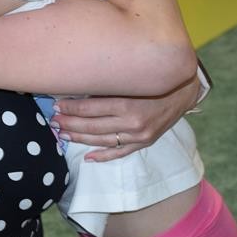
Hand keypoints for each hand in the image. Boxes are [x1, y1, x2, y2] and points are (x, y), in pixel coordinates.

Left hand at [51, 74, 200, 161]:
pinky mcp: (144, 143)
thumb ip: (109, 85)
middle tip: (53, 121)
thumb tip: (80, 87)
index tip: (56, 105)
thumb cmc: (154, 80)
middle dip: (69, 123)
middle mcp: (132, 122)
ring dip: (79, 138)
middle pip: (91, 125)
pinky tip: (88, 157)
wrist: (183, 92)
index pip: (89, 108)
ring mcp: (138, 135)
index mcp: (127, 103)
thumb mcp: (131, 78)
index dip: (70, 108)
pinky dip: (102, 156)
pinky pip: (119, 152)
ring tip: (62, 134)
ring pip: (101, 140)